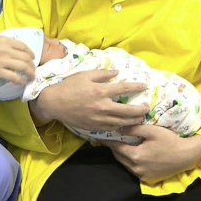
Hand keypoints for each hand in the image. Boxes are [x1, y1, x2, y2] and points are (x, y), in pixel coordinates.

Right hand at [0, 36, 35, 83]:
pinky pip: (14, 77)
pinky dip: (20, 80)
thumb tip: (19, 50)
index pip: (24, 46)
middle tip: (33, 71)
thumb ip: (7, 43)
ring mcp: (2, 61)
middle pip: (26, 58)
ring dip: (30, 73)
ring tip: (31, 77)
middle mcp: (6, 50)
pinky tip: (21, 82)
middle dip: (32, 66)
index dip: (31, 53)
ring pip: (23, 67)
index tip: (33, 59)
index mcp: (5, 41)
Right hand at [29, 69, 148, 128]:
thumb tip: (117, 73)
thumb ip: (102, 74)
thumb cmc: (69, 86)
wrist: (54, 103)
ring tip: (140, 118)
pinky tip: (124, 124)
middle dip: (140, 110)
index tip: (144, 86)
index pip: (124, 88)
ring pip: (121, 122)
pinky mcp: (94, 126)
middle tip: (146, 108)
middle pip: (127, 110)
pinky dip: (120, 126)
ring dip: (133, 120)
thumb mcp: (85, 75)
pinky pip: (111, 128)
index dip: (136, 87)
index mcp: (101, 91)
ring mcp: (98, 118)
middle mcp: (102, 106)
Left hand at [99, 125, 200, 183]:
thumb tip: (119, 127)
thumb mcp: (152, 130)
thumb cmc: (170, 140)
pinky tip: (133, 152)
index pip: (116, 147)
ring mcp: (141, 175)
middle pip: (119, 156)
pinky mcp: (147, 178)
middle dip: (114, 146)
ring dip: (122, 154)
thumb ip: (134, 128)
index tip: (100, 135)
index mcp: (135, 156)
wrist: (186, 156)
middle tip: (111, 137)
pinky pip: (133, 168)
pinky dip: (130, 160)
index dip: (108, 140)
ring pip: (125, 163)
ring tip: (120, 143)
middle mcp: (136, 168)